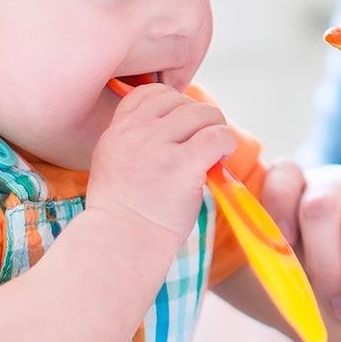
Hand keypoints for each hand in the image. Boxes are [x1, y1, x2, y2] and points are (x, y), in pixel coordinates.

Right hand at [87, 83, 236, 240]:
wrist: (120, 247)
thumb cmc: (123, 213)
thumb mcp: (114, 163)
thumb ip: (137, 138)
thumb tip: (180, 121)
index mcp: (117, 131)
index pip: (150, 93)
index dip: (173, 105)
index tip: (181, 130)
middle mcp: (135, 133)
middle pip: (181, 101)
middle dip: (198, 120)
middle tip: (201, 146)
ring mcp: (157, 147)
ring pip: (203, 113)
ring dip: (215, 130)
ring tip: (212, 154)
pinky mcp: (181, 165)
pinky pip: (217, 135)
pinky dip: (226, 144)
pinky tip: (220, 159)